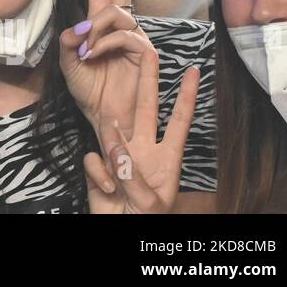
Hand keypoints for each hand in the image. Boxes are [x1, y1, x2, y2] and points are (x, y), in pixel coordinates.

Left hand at [59, 0, 153, 139]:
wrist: (107, 118)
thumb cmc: (89, 92)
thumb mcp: (67, 64)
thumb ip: (66, 42)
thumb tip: (75, 25)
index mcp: (98, 23)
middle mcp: (119, 24)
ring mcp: (134, 36)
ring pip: (114, 12)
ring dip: (94, 29)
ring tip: (84, 52)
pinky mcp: (145, 51)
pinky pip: (122, 34)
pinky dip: (102, 43)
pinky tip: (92, 56)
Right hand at [84, 58, 198, 213]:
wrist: (117, 233)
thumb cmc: (144, 222)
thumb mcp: (148, 202)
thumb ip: (131, 171)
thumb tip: (112, 140)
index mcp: (167, 159)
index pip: (180, 122)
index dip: (187, 97)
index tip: (193, 71)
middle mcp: (143, 151)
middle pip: (147, 109)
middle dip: (149, 81)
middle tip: (150, 53)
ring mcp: (119, 156)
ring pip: (110, 130)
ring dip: (109, 137)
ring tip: (112, 156)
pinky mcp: (97, 165)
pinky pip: (93, 157)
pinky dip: (97, 173)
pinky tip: (104, 188)